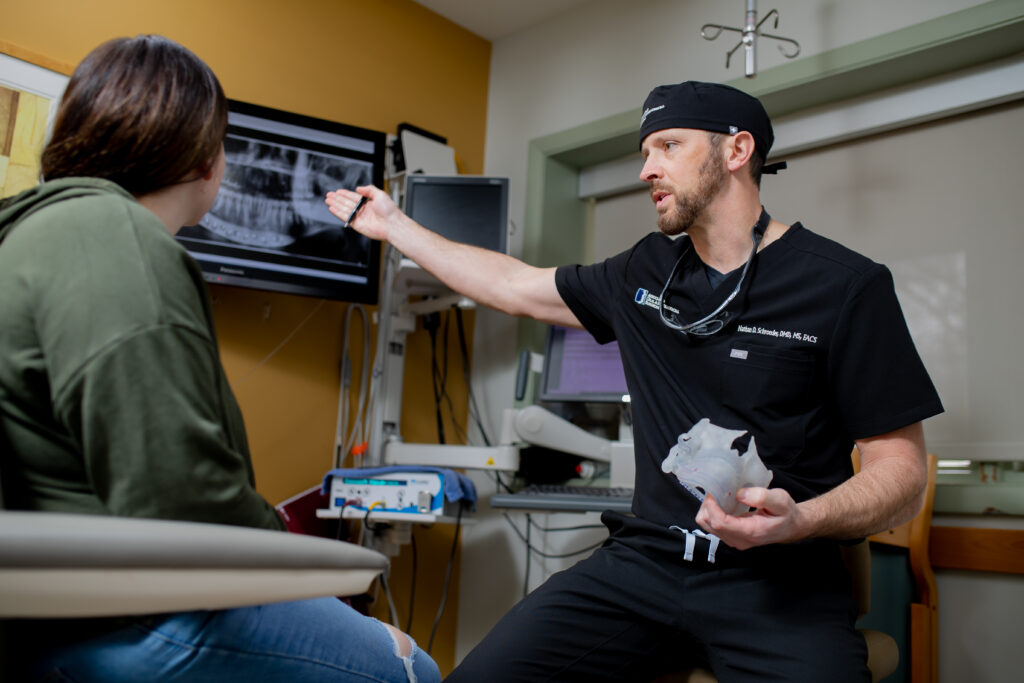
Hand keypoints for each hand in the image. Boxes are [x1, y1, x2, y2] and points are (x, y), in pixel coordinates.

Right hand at [324, 185, 398, 241]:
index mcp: (368, 202)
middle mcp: (363, 210)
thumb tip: (358, 188)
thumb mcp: (380, 194)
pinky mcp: (357, 225)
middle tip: (329, 195)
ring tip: (328, 200)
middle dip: (337, 199)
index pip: (353, 197)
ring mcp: (360, 217)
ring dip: (335, 204)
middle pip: (347, 203)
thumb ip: (369, 189)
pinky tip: (332, 208)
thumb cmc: (389, 211)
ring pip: (344, 209)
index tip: (337, 191)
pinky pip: (346, 218)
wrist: (392, 224)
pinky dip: (338, 213)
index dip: (345, 194)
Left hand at [694, 487, 808, 549]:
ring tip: (719, 495)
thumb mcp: (780, 500)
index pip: (719, 523)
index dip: (711, 506)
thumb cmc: (786, 514)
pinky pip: (712, 525)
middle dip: (707, 505)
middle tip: (716, 489)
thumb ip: (761, 497)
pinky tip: (721, 502)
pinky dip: (712, 512)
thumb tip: (740, 494)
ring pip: (707, 525)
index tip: (713, 490)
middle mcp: (739, 540)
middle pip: (709, 524)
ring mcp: (733, 539)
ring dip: (708, 508)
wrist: (791, 527)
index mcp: (750, 532)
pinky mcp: (731, 536)